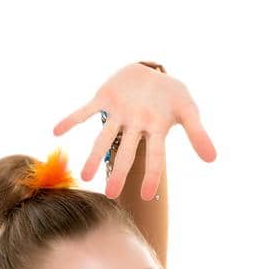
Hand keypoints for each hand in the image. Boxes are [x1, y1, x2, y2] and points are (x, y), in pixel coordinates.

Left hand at [52, 62, 217, 200]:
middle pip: (126, 152)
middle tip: (110, 194)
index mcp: (154, 130)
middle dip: (118, 172)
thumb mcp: (189, 110)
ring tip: (84, 174)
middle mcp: (134, 127)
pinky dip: (71, 120)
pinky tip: (56, 131)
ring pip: (103, 138)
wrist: (153, 72)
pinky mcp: (103, 99)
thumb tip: (212, 159)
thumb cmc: (172, 95)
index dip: (150, 174)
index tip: (145, 195)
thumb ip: (198, 134)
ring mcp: (118, 114)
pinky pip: (85, 111)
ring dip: (94, 155)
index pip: (155, 156)